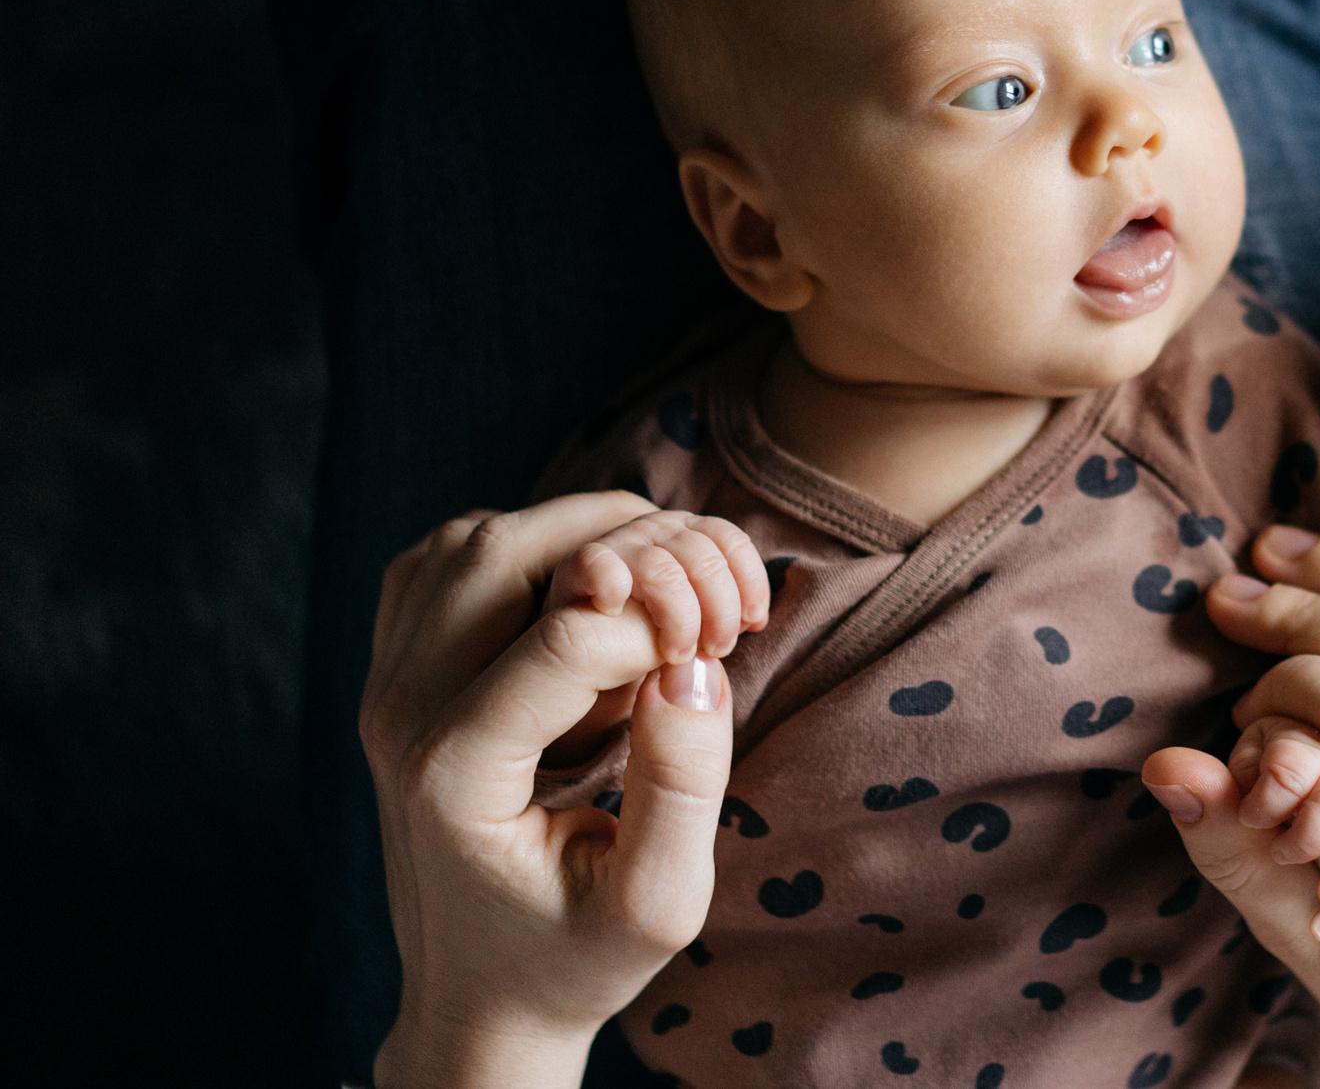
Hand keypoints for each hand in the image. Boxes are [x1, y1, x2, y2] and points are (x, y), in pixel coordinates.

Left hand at [362, 493, 739, 1088]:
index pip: (569, 636)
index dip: (669, 619)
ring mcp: (385, 685)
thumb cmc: (573, 958)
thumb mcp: (658, 903)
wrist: (478, 998)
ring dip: (583, 533)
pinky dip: (532, 544)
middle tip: (707, 599)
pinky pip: (449, 557)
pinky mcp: (395, 668)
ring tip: (664, 589)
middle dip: (633, 546)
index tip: (722, 650)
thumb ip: (683, 786)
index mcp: (454, 777)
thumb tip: (695, 664)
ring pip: (475, 537)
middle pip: (506, 553)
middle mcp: (400, 715)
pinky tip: (596, 593)